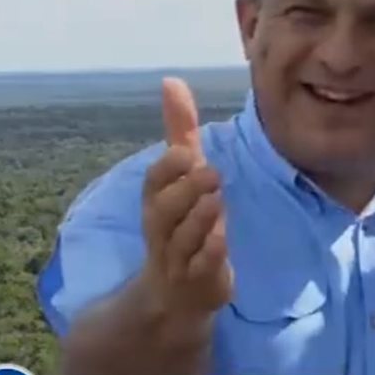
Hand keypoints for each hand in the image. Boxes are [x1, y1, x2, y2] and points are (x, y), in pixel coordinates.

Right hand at [140, 77, 233, 315]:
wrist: (177, 294)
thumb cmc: (183, 222)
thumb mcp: (183, 177)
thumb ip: (180, 131)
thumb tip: (172, 81)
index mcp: (157, 202)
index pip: (153, 182)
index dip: (167, 168)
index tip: (188, 152)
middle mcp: (162, 230)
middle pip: (162, 211)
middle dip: (185, 190)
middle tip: (212, 173)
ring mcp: (179, 259)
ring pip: (181, 241)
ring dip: (198, 219)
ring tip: (216, 200)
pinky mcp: (199, 282)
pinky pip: (200, 269)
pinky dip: (209, 255)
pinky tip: (222, 241)